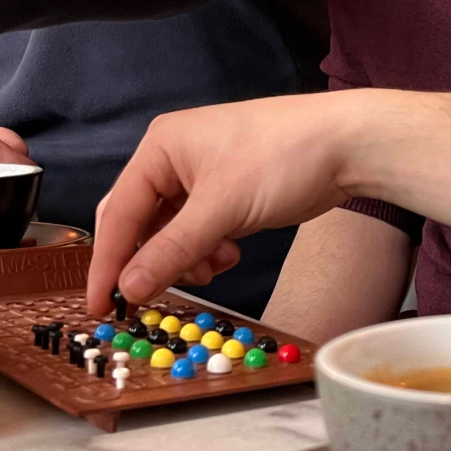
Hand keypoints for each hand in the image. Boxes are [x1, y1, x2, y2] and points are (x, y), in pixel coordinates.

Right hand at [87, 92, 360, 313]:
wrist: (349, 144)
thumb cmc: (284, 158)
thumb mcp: (222, 209)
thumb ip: (172, 251)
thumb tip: (129, 288)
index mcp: (161, 147)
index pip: (118, 213)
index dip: (108, 263)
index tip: (101, 306)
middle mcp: (176, 157)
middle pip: (142, 222)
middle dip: (151, 260)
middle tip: (149, 300)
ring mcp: (204, 174)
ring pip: (173, 231)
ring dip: (186, 258)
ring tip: (215, 265)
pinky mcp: (230, 191)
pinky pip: (200, 230)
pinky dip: (209, 249)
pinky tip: (230, 253)